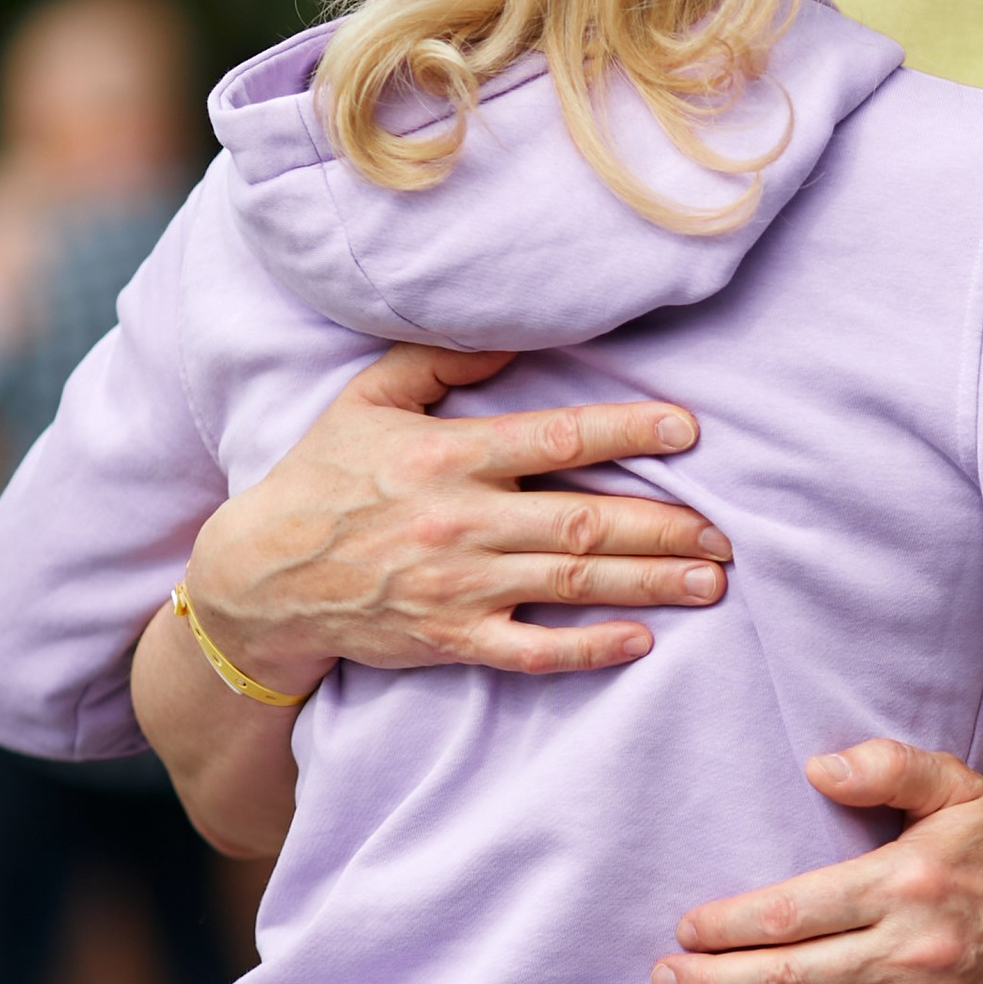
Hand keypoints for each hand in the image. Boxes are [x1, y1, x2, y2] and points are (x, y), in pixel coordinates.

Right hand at [181, 343, 735, 694]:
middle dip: (664, 524)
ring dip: (648, 581)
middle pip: (583, 519)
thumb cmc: (321, 477)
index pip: (555, 438)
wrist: (258, 579)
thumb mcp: (368, 400)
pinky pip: (531, 651)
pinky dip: (587, 649)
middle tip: (724, 530)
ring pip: (572, 582)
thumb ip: (441, 362)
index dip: (627, 430)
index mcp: (448, 456)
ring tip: (711, 580)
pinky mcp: (449, 641)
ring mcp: (457, 588)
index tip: (687, 429)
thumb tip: (513, 332)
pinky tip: (640, 641)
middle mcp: (460, 522)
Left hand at [654, 743, 982, 983]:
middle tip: (664, 980)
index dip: (731, 926)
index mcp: (906, 883)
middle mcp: (911, 950)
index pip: (796, 912)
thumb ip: (888, 767)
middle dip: (717, 983)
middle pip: (791, 977)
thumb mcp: (957, 783)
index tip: (686, 930)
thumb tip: (819, 768)